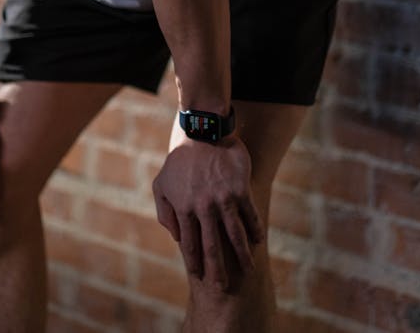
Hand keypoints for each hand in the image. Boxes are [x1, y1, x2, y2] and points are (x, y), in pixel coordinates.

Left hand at [152, 134, 263, 290]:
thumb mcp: (162, 184)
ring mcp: (223, 199)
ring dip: (241, 254)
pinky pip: (249, 214)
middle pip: (212, 246)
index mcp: (184, 208)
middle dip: (217, 268)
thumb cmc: (180, 159)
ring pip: (234, 234)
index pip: (190, 243)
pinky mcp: (240, 189)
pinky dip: (254, 229)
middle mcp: (204, 208)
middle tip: (222, 287)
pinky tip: (258, 240)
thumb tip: (176, 236)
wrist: (203, 132)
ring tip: (247, 269)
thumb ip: (166, 211)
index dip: (195, 261)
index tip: (200, 275)